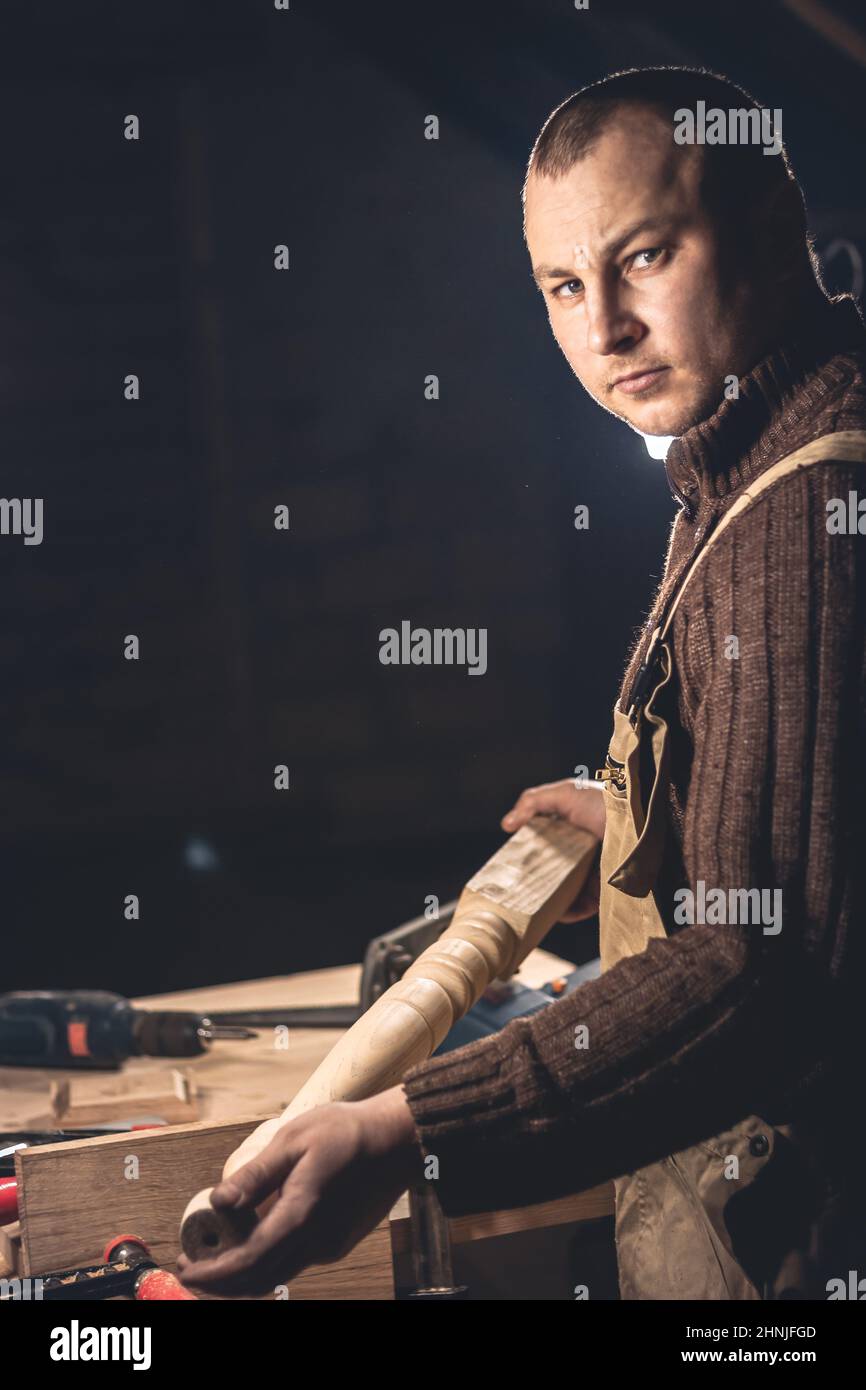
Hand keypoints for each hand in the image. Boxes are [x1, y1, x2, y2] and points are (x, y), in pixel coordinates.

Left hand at [176, 1086, 423, 1297]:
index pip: (248, 1262)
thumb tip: (219, 1199)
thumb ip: (256, 1174)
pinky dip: (265, 1261)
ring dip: (242, 1275)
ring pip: (277, 1274)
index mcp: (302, 1216)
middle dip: (221, 1284)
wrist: (399, 1139)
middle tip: (191, 1269)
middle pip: (259, 1280)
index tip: (186, 1267)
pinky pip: (294, 1261)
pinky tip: (251, 1240)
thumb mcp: (294, 1138)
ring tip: (214, 1257)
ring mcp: (330, 1245)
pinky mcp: (338, 1241)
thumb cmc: (348, 1131)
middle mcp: (317, 1241)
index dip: (213, 1273)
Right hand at [501, 778, 603, 921]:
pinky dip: (568, 913)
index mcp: (574, 829)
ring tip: (531, 905)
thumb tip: (507, 825)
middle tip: (517, 887)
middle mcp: (585, 852)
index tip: (511, 862)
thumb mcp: (566, 793)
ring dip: (549, 900)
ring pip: (566, 891)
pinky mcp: (605, 891)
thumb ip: (533, 802)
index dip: (529, 853)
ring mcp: (594, 873)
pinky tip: (555, 913)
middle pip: (554, 871)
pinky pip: (583, 907)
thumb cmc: (606, 804)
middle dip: (536, 880)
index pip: (546, 844)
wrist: (641, 825)